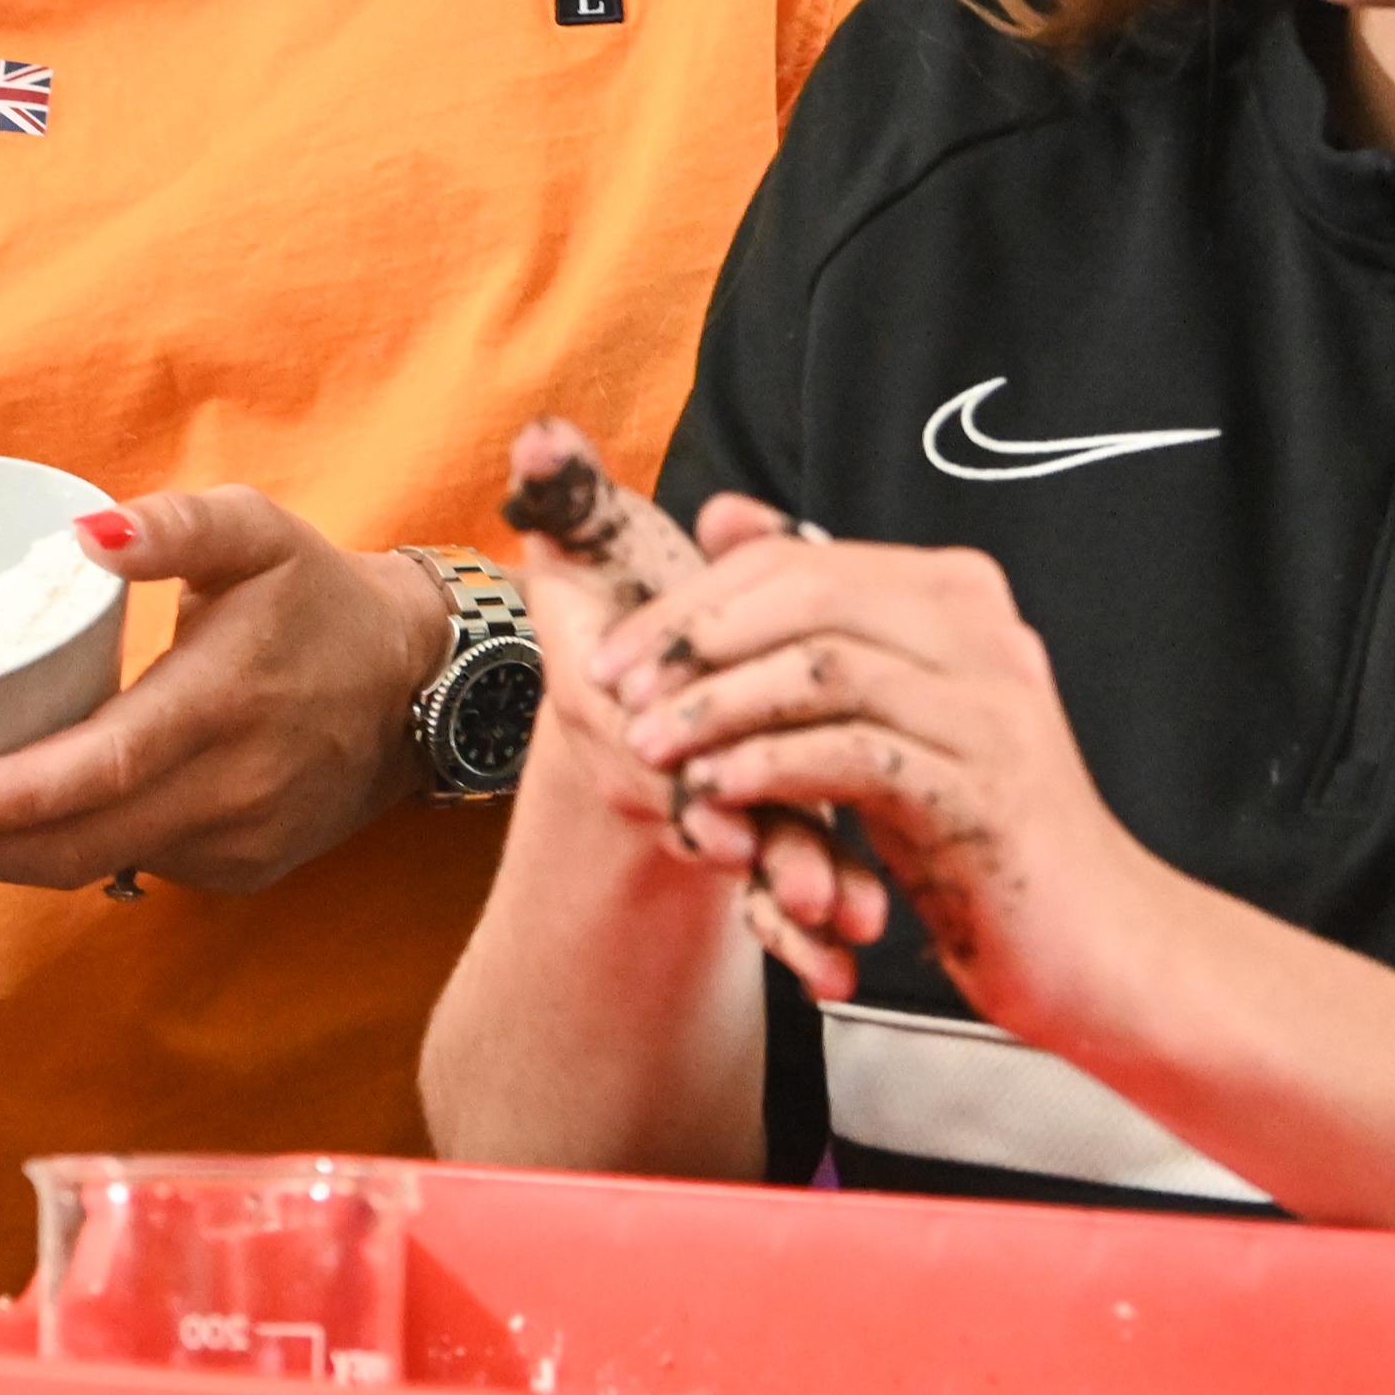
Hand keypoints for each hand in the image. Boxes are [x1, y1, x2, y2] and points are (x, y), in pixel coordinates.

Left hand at [0, 491, 445, 897]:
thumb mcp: (256, 531)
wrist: (414, 684)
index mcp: (224, 699)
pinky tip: (47, 820)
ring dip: (27, 853)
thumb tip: (84, 535)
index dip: (21, 797)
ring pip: (109, 863)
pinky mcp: (246, 871)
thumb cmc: (316, 598)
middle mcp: (234, 786)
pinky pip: (145, 865)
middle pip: (90, 840)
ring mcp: (241, 841)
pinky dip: (88, 847)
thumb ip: (174, 524)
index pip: (108, 764)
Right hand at [495, 432, 882, 998]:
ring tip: (853, 919)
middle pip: (709, 812)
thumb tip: (540, 437)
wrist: (623, 664)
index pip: (647, 742)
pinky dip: (805, 929)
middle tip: (824, 890)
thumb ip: (561, 494)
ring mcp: (704, 796)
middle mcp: (656, 758)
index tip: (727, 826)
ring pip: (750, 850)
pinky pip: (773, 886)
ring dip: (796, 892)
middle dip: (765, 853)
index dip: (687, 781)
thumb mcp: (581, 543)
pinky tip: (849, 957)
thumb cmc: (608, 593)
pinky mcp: (747, 821)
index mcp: (611, 698)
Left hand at [589, 498, 1174, 1042]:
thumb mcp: (891, 716)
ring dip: (719, 704)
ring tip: (649, 745)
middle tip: (616, 691)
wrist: (1099, 944)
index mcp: (958, 598)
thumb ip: (817, 623)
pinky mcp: (985, 791)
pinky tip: (715, 793)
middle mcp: (983, 634)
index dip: (694, 601)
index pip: (802, 559)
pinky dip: (771, 766)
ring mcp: (991, 709)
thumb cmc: (977, 830)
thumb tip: (724, 517)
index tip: (616, 658)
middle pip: (808, 594)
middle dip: (694, 639)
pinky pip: (855, 754)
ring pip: (825, 666)